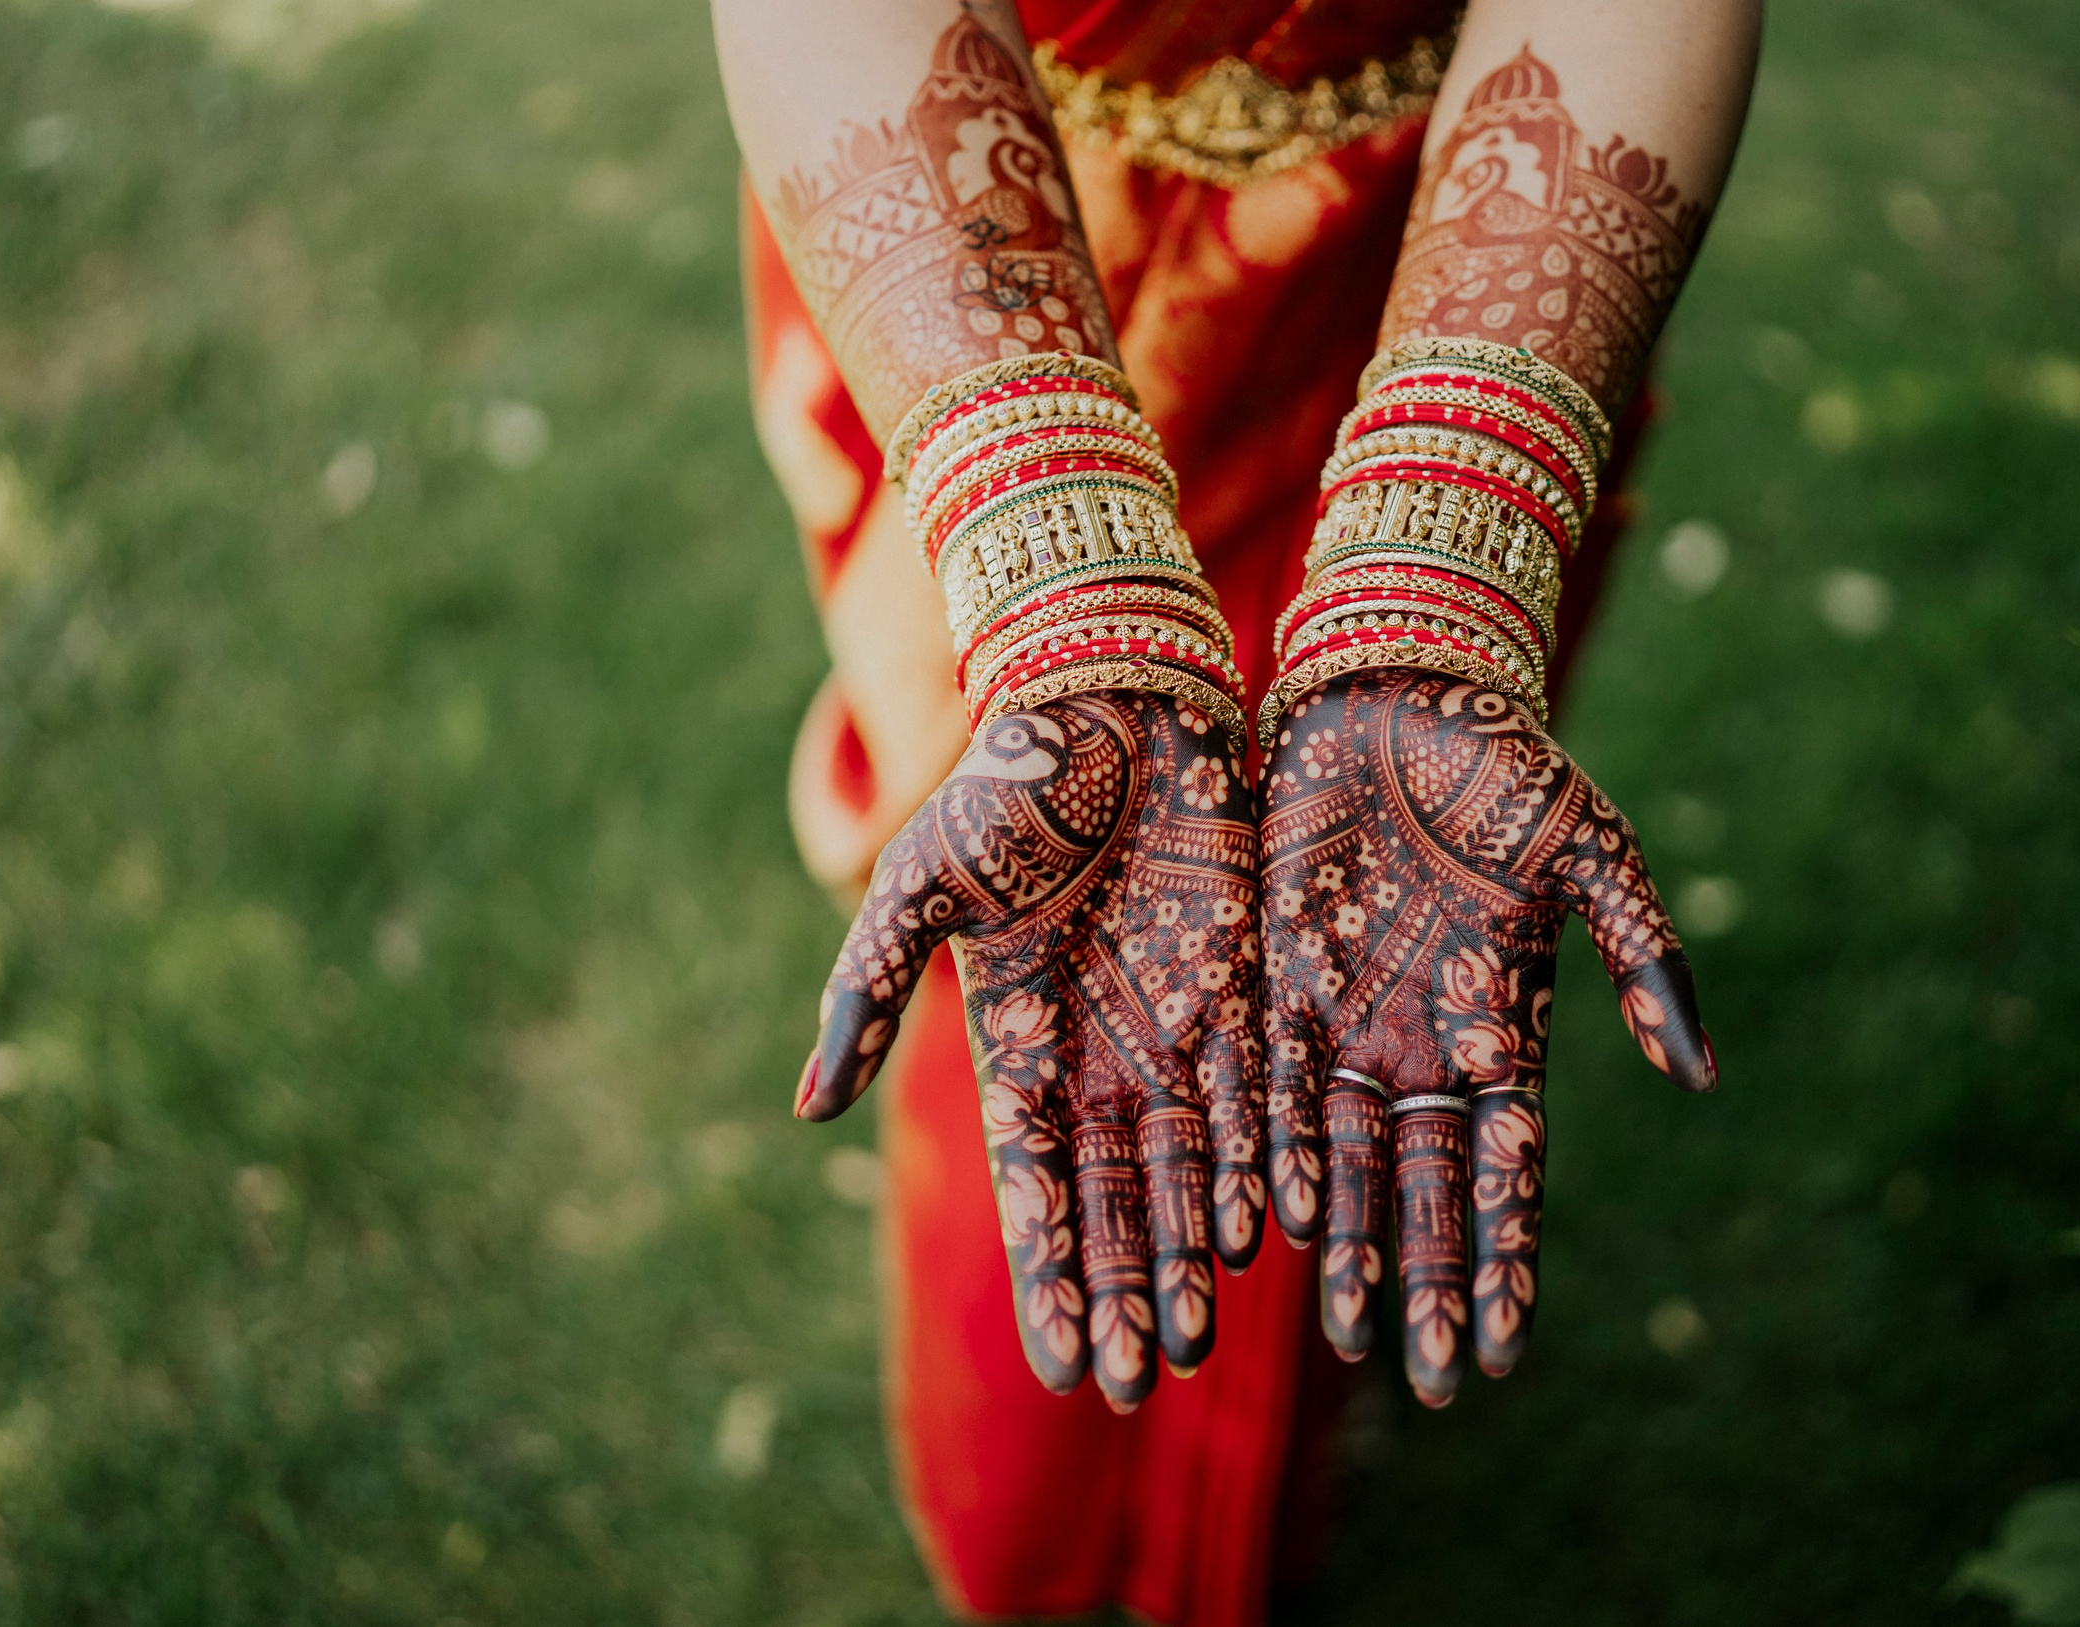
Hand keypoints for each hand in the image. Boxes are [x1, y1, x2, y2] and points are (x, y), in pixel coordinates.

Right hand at [797, 692, 1266, 1409]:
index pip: (1038, 1186)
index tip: (1068, 1365)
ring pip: (1193, 1168)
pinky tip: (1272, 1232)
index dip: (1051, 1275)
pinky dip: (1264, 1163)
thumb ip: (866, 991)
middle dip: (1129, 1293)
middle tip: (1144, 1386)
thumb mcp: (919, 883)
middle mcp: (1101, 1056)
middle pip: (1119, 1201)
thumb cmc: (1007, 782)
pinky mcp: (1244, 989)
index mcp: (1019, 1042)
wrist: (1113, 695)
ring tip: (1205, 1344)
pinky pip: (1258, 1098)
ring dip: (1193, 1256)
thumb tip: (807, 1108)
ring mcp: (1176, 1027)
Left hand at [1257, 668, 1714, 1407]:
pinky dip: (1275, 1154)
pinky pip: (1273, 1087)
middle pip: (1426, 1187)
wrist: (1396, 685)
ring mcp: (1345, 1017)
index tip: (1507, 1346)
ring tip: (1350, 1336)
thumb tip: (1701, 1078)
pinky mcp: (1274, 977)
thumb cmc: (1506, 763)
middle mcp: (1421, 1043)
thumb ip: (1645, 961)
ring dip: (1350, 1246)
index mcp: (1502, 1025)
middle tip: (1429, 1378)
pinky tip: (1274, 1228)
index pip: (1507, 1169)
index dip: (1507, 1255)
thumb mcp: (1591, 855)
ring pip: (1344, 1158)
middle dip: (1429, 1279)